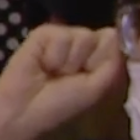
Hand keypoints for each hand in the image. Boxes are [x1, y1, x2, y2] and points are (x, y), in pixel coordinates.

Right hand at [0, 24, 125, 139]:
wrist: (25, 107)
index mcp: (96, 58)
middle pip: (102, 37)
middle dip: (87, 61)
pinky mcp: (43, 33)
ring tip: (53, 71)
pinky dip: (53, 55)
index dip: (106, 59)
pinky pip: (61, 36)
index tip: (91, 76)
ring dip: (68, 61)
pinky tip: (42, 64)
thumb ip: (111, 62)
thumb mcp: (95, 88)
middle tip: (69, 77)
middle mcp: (81, 44)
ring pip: (83, 36)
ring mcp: (62, 36)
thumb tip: (113, 32)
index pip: (115, 43)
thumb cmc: (61, 103)